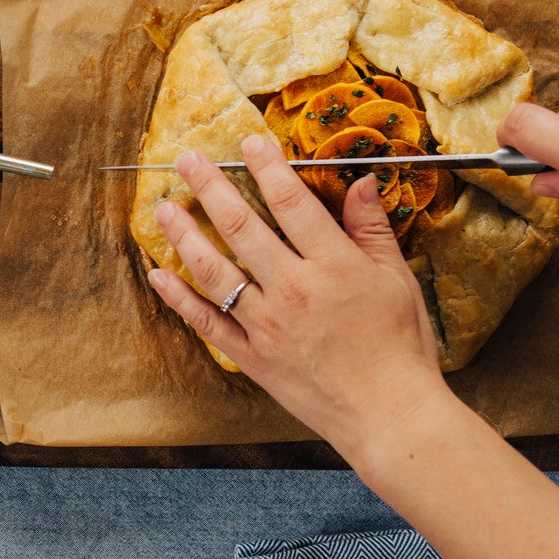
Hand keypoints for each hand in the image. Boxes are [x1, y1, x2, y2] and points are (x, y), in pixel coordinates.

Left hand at [147, 138, 445, 453]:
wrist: (389, 415)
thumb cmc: (400, 348)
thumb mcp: (396, 280)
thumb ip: (372, 229)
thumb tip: (361, 182)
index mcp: (333, 265)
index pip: (291, 202)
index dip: (266, 167)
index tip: (247, 143)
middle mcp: (292, 289)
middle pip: (241, 226)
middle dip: (209, 187)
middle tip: (185, 160)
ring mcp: (266, 324)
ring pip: (214, 270)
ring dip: (184, 235)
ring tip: (163, 208)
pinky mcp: (252, 356)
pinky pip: (206, 322)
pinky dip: (178, 298)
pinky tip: (158, 275)